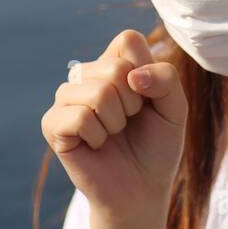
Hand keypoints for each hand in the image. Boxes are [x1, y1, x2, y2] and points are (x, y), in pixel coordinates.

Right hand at [41, 29, 186, 227]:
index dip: (146, 72)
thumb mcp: (175, 108)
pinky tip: (96, 145)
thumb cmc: (156, 146)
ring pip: (98, 92)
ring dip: (117, 121)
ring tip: (113, 134)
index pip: (127, 40)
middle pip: (115, 67)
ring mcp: (66, 98)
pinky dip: (98, 136)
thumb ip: (166, 79)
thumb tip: (132, 76)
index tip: (148, 99)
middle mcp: (86, 75)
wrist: (141, 189)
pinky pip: (79, 117)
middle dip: (134, 103)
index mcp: (114, 62)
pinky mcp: (52, 124)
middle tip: (130, 122)